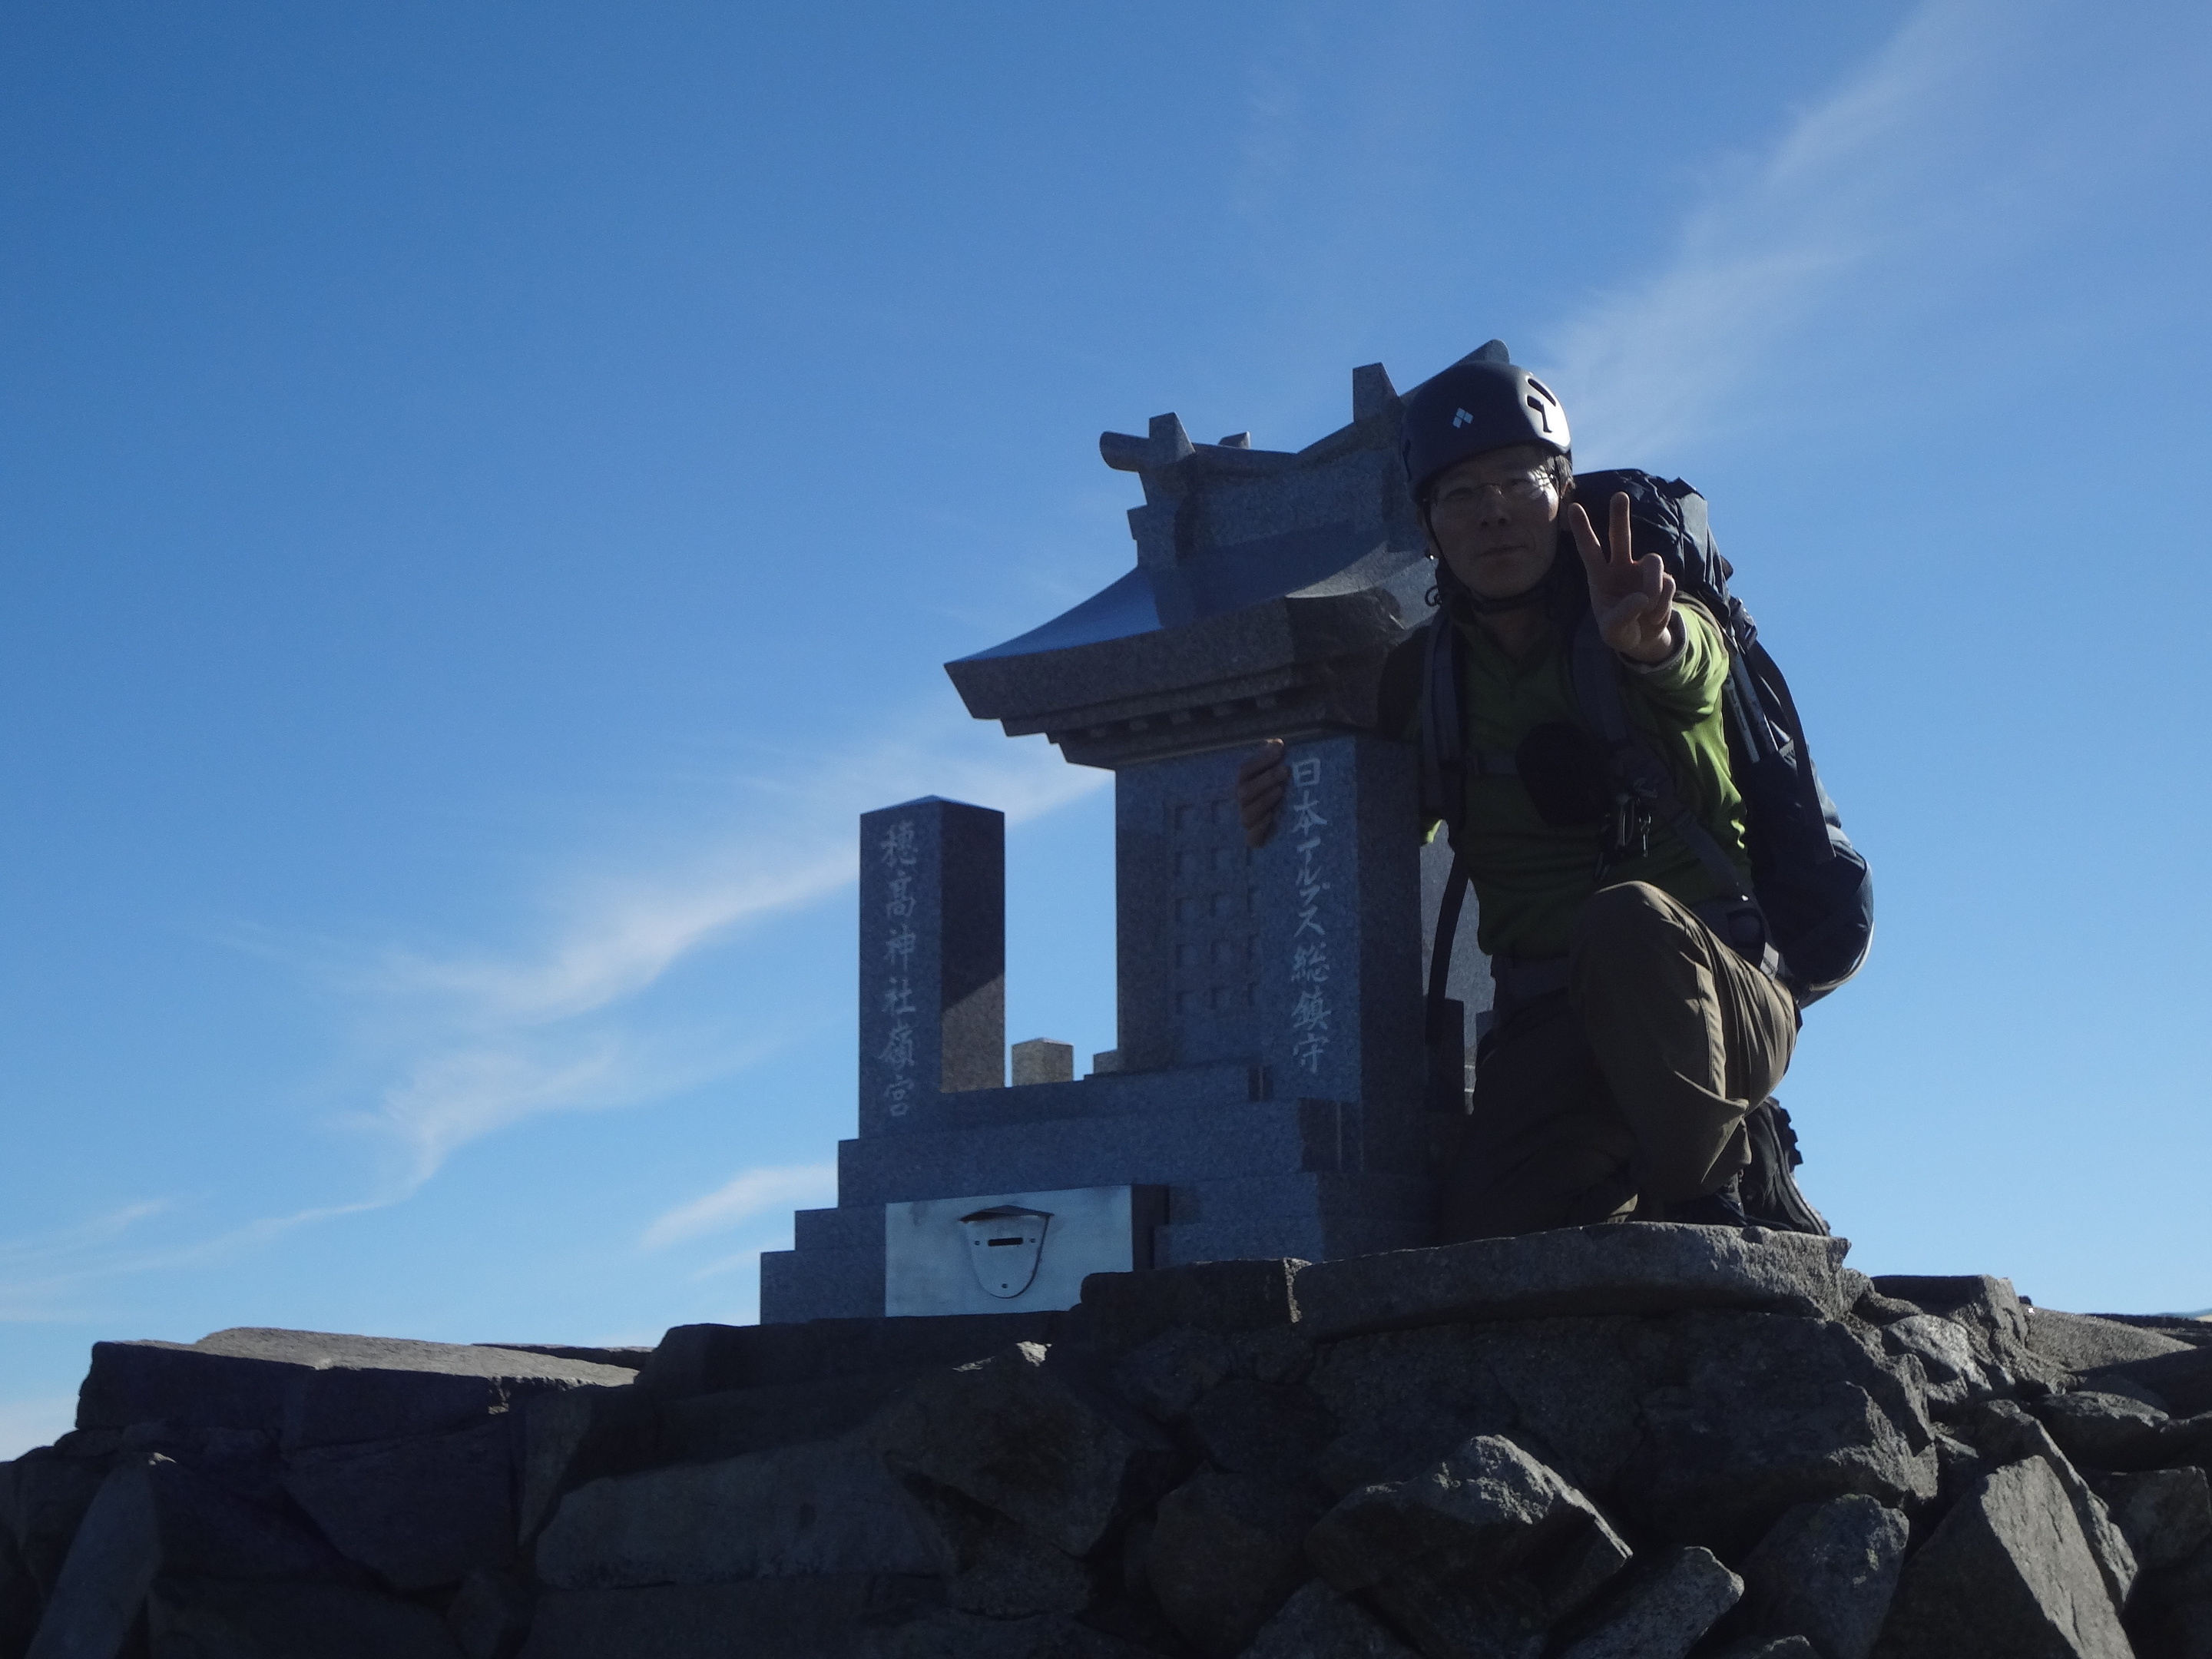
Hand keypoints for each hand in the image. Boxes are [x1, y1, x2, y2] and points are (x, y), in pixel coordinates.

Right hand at [1236, 739, 1288, 847]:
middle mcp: (1243, 803)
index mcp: (1245, 784)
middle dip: (1265, 779)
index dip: (1261, 759)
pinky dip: (1260, 827)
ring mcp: (1247, 822)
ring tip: (1281, 791)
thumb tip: (1276, 744)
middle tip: (1285, 771)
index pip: (1245, 770)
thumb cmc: (1280, 795)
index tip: (1280, 748)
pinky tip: (1272, 817)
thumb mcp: (1277, 776)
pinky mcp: (1255, 841)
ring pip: (1248, 813)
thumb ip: (1272, 760)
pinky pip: (1251, 837)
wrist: (1286, 829)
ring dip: (1264, 800)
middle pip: (1244, 791)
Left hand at [1568, 491, 1676, 662]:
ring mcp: (1643, 571)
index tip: (1573, 507)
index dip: (1583, 530)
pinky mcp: (1663, 579)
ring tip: (1648, 609)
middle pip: (1621, 536)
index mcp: (1600, 576)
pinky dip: (1662, 606)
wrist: (1642, 639)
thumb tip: (1643, 596)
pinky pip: (1668, 584)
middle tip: (1619, 496)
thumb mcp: (1613, 631)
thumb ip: (1623, 616)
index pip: (1590, 550)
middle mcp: (1621, 567)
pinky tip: (1654, 618)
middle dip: (1620, 517)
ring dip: (1654, 587)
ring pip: (1655, 561)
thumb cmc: (1620, 631)